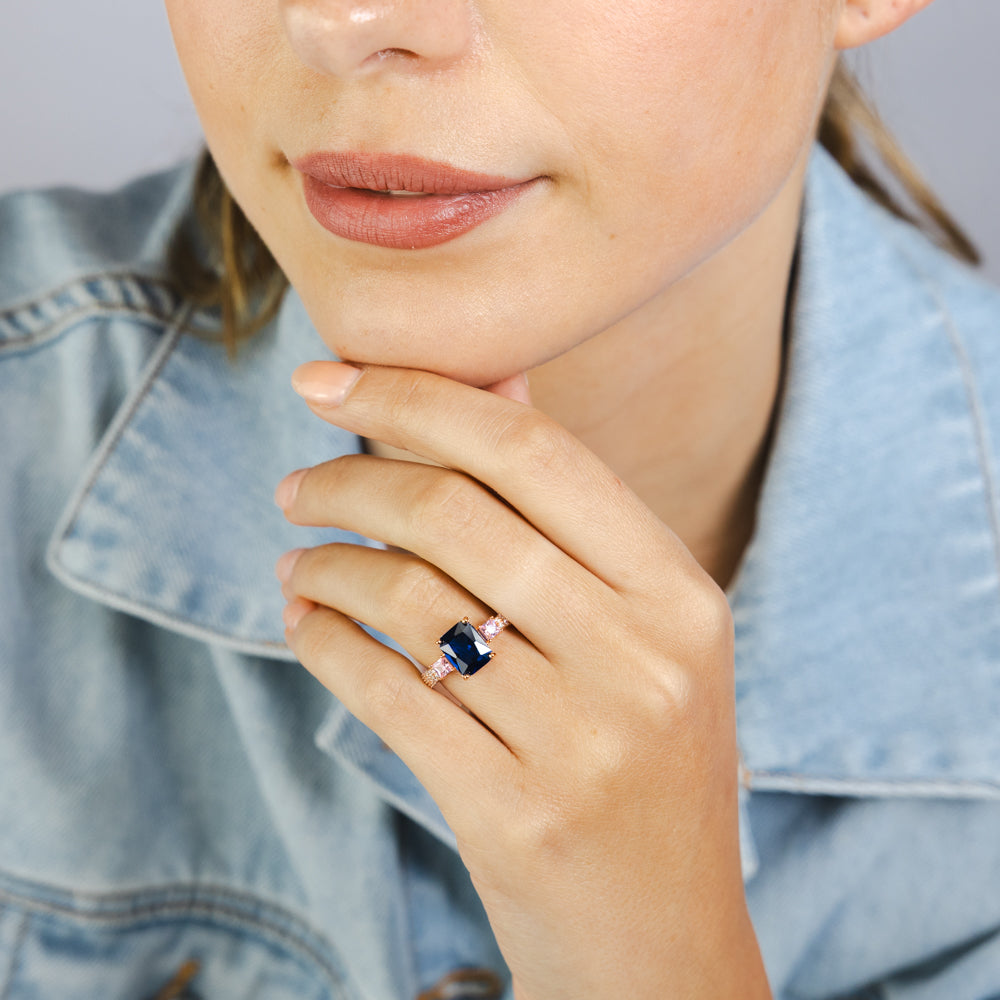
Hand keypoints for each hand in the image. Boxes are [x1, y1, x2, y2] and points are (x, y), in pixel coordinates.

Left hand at [275, 361, 770, 999]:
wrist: (663, 941)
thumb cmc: (643, 765)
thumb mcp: (640, 632)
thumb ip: (565, 512)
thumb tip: (491, 378)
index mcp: (679, 595)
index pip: (535, 451)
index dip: (420, 398)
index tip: (330, 380)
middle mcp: (640, 658)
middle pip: (459, 514)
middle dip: (353, 478)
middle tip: (299, 483)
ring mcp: (582, 741)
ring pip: (410, 600)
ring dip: (329, 565)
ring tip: (300, 562)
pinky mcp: (513, 814)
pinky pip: (385, 693)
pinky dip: (325, 643)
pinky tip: (306, 623)